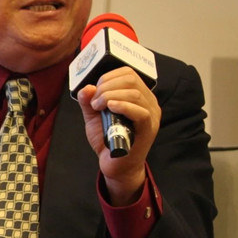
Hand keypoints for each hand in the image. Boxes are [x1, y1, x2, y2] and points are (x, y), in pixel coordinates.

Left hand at [77, 67, 160, 205]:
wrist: (114, 165)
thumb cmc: (108, 139)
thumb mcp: (94, 116)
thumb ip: (88, 101)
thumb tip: (86, 88)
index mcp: (138, 95)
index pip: (128, 73)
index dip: (108, 77)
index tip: (94, 91)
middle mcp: (148, 102)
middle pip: (131, 79)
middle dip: (106, 86)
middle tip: (94, 102)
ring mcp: (151, 115)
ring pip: (135, 93)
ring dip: (110, 96)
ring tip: (98, 107)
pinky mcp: (149, 129)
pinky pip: (141, 112)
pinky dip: (123, 106)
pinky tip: (111, 108)